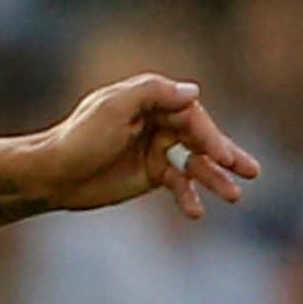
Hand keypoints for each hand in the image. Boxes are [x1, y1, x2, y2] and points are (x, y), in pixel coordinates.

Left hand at [12, 73, 261, 222]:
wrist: (51, 174)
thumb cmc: (79, 137)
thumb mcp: (114, 107)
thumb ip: (153, 93)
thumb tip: (194, 91)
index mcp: (150, 99)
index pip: (190, 114)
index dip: (209, 135)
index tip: (220, 155)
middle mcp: (158, 121)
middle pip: (200, 138)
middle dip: (225, 155)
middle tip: (251, 171)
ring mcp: (156, 149)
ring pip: (195, 163)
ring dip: (215, 178)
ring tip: (235, 196)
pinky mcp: (151, 174)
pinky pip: (179, 184)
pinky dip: (189, 197)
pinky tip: (197, 212)